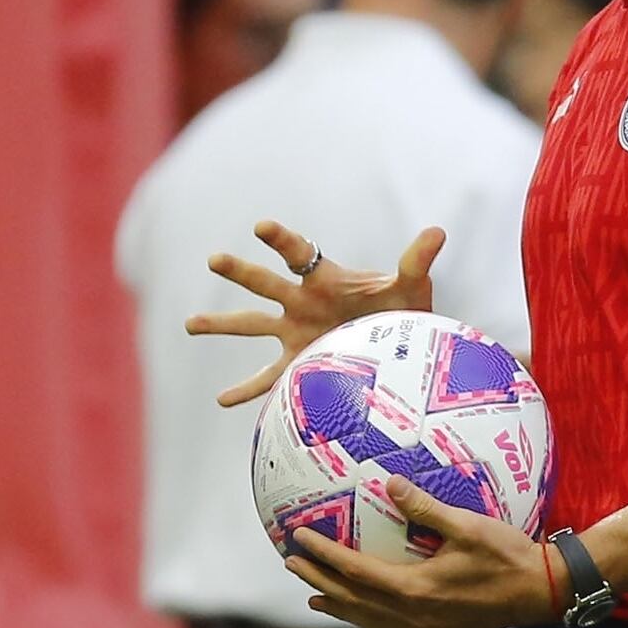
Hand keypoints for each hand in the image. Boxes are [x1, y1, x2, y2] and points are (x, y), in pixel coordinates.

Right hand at [186, 220, 445, 406]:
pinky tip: (221, 400)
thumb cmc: (402, 311)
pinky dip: (246, 390)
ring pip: (251, 325)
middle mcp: (301, 301)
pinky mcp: (297, 364)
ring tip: (190, 325)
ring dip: (221, 324)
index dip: (281, 238)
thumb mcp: (411, 288)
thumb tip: (437, 232)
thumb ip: (417, 262)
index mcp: (324, 278)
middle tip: (214, 259)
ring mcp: (294, 332)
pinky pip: (266, 378)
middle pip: (265, 282)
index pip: (298, 251)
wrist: (398, 349)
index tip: (261, 227)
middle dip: (241, 271)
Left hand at [280, 477, 559, 627]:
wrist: (543, 591)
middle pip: (354, 601)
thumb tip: (391, 483)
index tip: (299, 540)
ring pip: (370, 620)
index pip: (356, 573)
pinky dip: (367, 618)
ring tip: (314, 597)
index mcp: (415, 590)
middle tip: (292, 563)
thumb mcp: (468, 525)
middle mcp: (414, 615)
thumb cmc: (508, 555)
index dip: (324, 556)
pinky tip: (363, 612)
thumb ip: (426, 507)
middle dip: (321, 581)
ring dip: (339, 607)